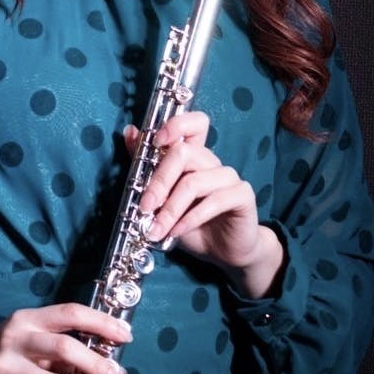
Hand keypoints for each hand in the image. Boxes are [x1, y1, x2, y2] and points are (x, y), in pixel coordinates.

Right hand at [0, 303, 131, 373]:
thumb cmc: (0, 354)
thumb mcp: (26, 341)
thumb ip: (56, 349)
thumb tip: (98, 362)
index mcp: (27, 319)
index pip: (70, 312)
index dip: (101, 322)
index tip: (126, 336)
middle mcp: (17, 339)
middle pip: (65, 347)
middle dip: (97, 364)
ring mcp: (5, 368)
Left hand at [124, 111, 284, 297]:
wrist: (221, 251)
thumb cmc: (189, 221)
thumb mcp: (162, 197)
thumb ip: (146, 165)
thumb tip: (130, 132)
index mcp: (193, 155)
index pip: (193, 123)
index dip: (176, 125)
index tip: (155, 141)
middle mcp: (211, 160)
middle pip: (184, 153)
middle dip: (158, 181)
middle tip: (144, 207)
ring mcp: (229, 176)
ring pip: (194, 182)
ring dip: (170, 209)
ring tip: (156, 229)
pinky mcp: (243, 195)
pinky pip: (215, 201)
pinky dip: (190, 219)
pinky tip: (177, 232)